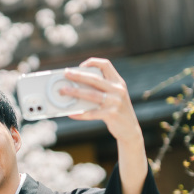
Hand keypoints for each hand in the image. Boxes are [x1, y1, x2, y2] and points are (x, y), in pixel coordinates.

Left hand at [63, 57, 146, 193]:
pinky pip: (92, 113)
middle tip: (65, 74)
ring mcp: (116, 102)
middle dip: (78, 76)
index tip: (80, 65)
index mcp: (118, 82)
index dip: (93, 62)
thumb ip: (98, 90)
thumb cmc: (116, 111)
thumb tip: (74, 87)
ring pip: (91, 95)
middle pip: (95, 79)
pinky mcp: (112, 115)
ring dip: (75, 93)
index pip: (106, 65)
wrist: (130, 130)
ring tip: (63, 92)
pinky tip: (71, 113)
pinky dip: (80, 113)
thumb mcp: (112, 97)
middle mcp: (118, 90)